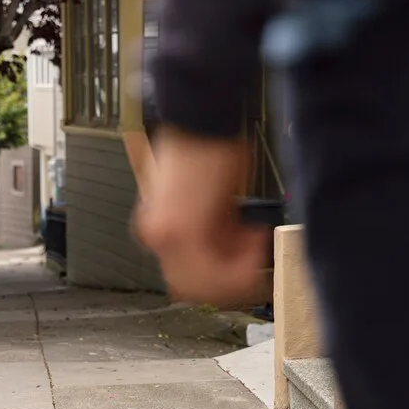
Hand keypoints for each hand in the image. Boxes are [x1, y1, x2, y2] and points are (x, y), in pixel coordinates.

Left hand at [133, 129, 269, 305]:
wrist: (200, 120)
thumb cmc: (207, 150)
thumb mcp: (210, 200)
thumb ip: (215, 231)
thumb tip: (232, 251)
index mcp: (157, 229)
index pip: (187, 278)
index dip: (223, 272)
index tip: (245, 252)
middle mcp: (156, 237)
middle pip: (195, 288)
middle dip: (231, 277)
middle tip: (253, 253)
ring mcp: (165, 237)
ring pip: (206, 286)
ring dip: (238, 271)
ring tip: (253, 240)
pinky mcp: (181, 231)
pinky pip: (216, 270)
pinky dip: (243, 260)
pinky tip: (253, 235)